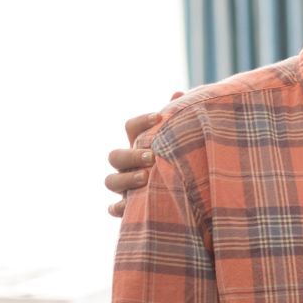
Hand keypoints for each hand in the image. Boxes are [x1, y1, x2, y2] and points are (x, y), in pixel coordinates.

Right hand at [105, 92, 182, 217]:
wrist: (191, 196)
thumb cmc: (184, 161)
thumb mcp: (184, 141)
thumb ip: (180, 121)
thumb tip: (178, 93)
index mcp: (140, 145)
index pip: (130, 128)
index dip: (140, 122)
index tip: (159, 117)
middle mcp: (129, 165)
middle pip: (114, 156)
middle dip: (131, 155)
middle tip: (152, 156)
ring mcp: (126, 187)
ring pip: (111, 181)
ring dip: (125, 178)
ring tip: (146, 178)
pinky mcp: (129, 208)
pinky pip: (115, 209)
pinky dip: (118, 208)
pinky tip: (127, 207)